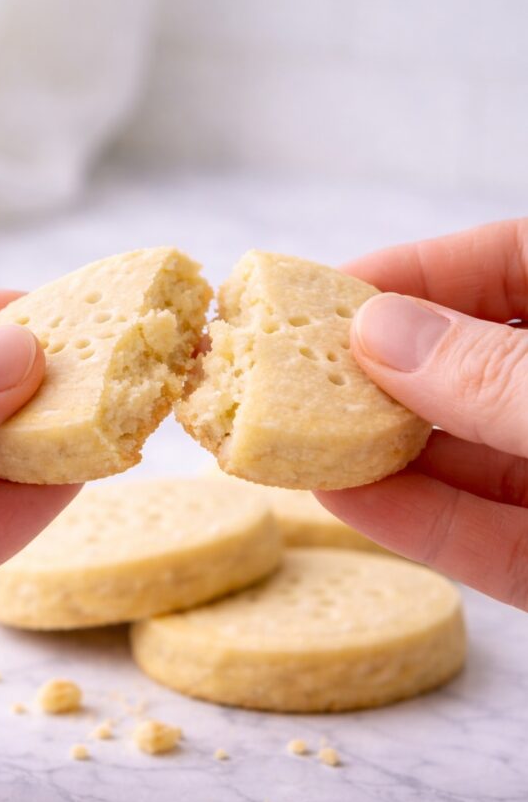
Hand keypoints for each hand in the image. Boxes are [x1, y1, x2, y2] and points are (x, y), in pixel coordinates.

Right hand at [317, 218, 527, 608]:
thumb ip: (496, 373)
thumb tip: (381, 330)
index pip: (514, 263)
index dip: (423, 269)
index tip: (333, 289)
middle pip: (476, 367)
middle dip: (386, 372)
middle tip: (295, 373)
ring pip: (474, 458)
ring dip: (385, 452)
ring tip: (298, 440)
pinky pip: (490, 538)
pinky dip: (423, 522)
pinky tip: (350, 503)